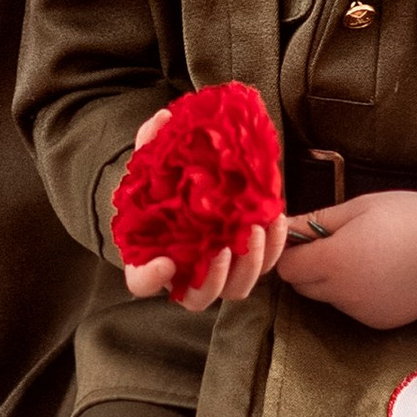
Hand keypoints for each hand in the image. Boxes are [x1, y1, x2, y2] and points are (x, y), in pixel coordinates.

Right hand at [118, 106, 291, 310]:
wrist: (187, 187)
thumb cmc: (164, 183)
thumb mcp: (152, 160)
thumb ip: (151, 142)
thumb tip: (162, 119)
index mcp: (150, 256)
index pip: (141, 281)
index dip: (150, 278)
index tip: (164, 264)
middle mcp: (183, 273)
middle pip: (197, 296)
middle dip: (214, 278)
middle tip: (224, 248)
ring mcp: (216, 272)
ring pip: (233, 289)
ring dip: (248, 266)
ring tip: (256, 231)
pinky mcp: (245, 261)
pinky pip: (262, 267)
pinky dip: (273, 249)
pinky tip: (275, 220)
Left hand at [274, 189, 416, 329]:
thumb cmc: (411, 217)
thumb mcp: (359, 206)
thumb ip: (317, 221)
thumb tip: (284, 226)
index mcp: (335, 261)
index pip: (287, 268)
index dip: (291, 250)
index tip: (305, 236)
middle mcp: (344, 294)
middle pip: (303, 286)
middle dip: (308, 266)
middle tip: (333, 241)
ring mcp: (362, 312)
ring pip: (328, 298)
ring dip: (332, 280)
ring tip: (364, 254)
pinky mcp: (380, 323)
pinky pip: (352, 308)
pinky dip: (355, 293)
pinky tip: (380, 272)